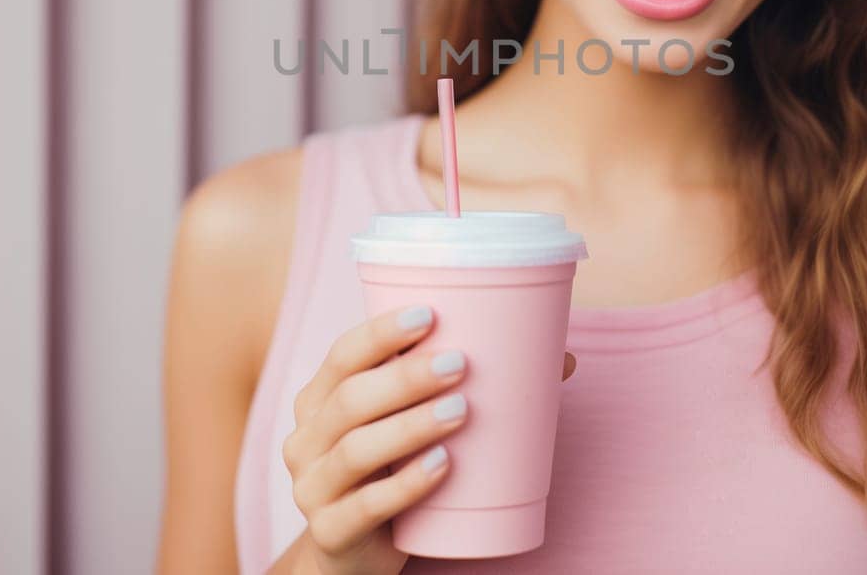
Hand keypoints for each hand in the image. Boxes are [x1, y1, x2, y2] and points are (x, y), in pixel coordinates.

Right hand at [281, 305, 574, 574]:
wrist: (353, 554)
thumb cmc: (392, 471)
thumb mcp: (412, 429)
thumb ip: (465, 389)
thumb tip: (561, 358)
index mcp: (320, 400)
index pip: (342, 354)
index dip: (380, 333)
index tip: (428, 314)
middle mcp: (305, 439)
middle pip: (350, 399)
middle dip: (405, 378)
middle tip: (460, 364)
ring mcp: (312, 489)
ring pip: (357, 449)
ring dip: (411, 426)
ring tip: (461, 411)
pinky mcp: (330, 532)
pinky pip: (365, 507)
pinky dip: (404, 486)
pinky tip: (441, 468)